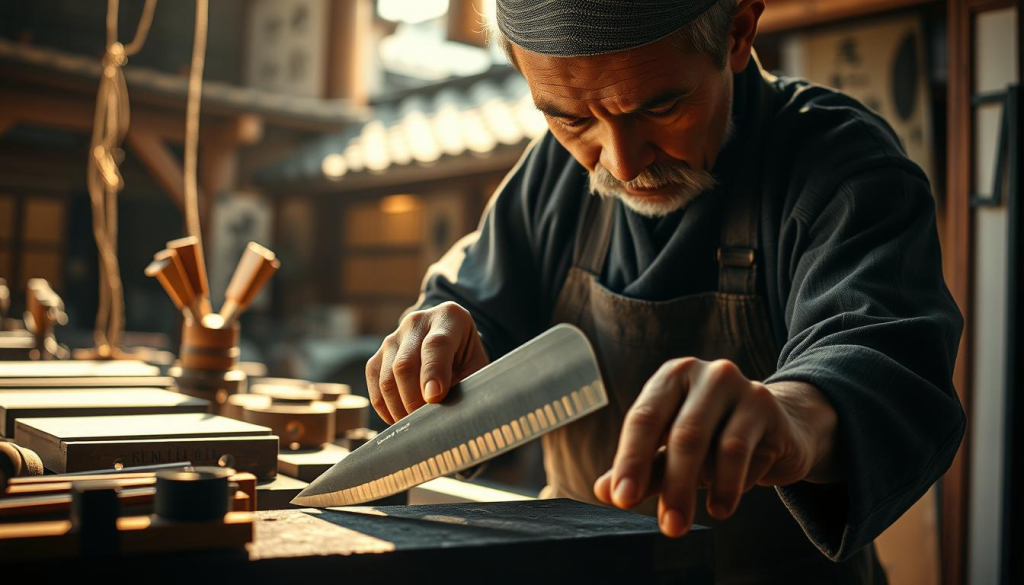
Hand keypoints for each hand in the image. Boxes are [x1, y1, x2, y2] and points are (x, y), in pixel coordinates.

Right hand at [366, 302, 489, 424]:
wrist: (450, 342)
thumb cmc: (466, 357)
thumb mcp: (476, 364)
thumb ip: (468, 381)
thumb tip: (449, 411)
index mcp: (448, 317)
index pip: (436, 344)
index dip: (433, 373)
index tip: (434, 398)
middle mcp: (417, 322)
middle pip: (405, 363)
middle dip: (413, 398)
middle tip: (425, 420)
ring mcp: (394, 337)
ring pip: (386, 376)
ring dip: (398, 406)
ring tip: (414, 423)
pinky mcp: (379, 353)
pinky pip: (374, 381)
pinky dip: (383, 405)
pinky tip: (397, 418)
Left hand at [593, 358, 836, 537]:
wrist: (779, 427)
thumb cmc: (715, 436)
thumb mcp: (674, 450)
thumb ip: (644, 468)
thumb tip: (605, 491)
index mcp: (672, 377)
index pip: (644, 418)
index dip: (630, 461)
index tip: (621, 499)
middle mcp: (707, 375)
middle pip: (683, 435)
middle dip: (673, 486)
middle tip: (668, 526)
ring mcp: (743, 388)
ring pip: (723, 447)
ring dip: (710, 490)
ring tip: (699, 521)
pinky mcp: (769, 410)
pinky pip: (751, 454)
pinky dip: (735, 484)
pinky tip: (723, 505)